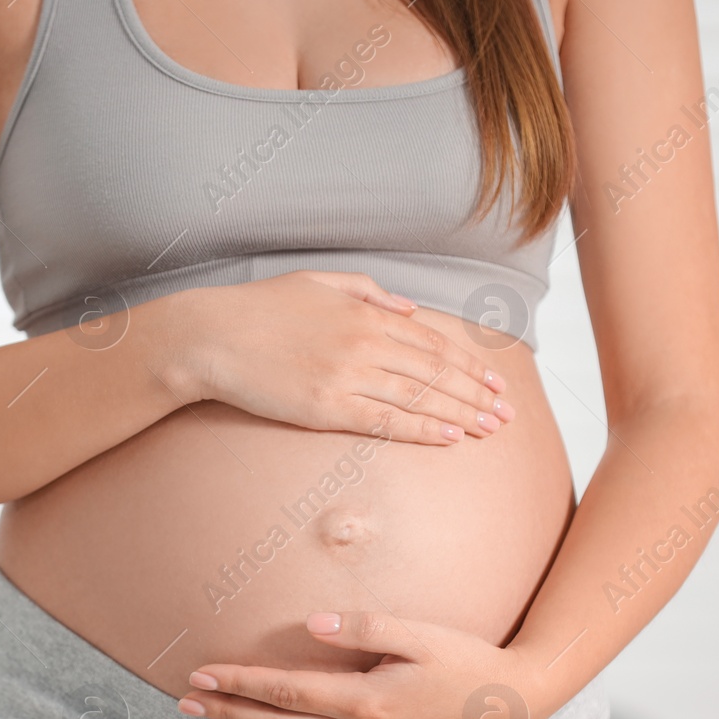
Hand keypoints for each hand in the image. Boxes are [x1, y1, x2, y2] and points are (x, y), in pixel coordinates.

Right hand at [166, 271, 515, 445]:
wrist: (211, 337)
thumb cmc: (258, 309)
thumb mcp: (317, 282)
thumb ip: (367, 292)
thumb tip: (407, 309)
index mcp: (366, 314)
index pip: (433, 343)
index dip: (469, 364)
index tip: (495, 381)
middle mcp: (366, 343)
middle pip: (436, 372)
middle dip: (477, 393)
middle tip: (508, 413)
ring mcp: (348, 376)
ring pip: (420, 397)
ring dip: (461, 413)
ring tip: (490, 429)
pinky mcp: (327, 407)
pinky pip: (387, 422)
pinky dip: (423, 429)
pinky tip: (451, 436)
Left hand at [178, 611, 549, 718]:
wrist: (509, 704)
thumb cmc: (463, 658)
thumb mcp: (418, 632)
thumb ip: (364, 627)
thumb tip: (312, 626)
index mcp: (365, 700)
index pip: (284, 692)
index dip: (238, 684)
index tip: (200, 676)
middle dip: (228, 715)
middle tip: (185, 706)